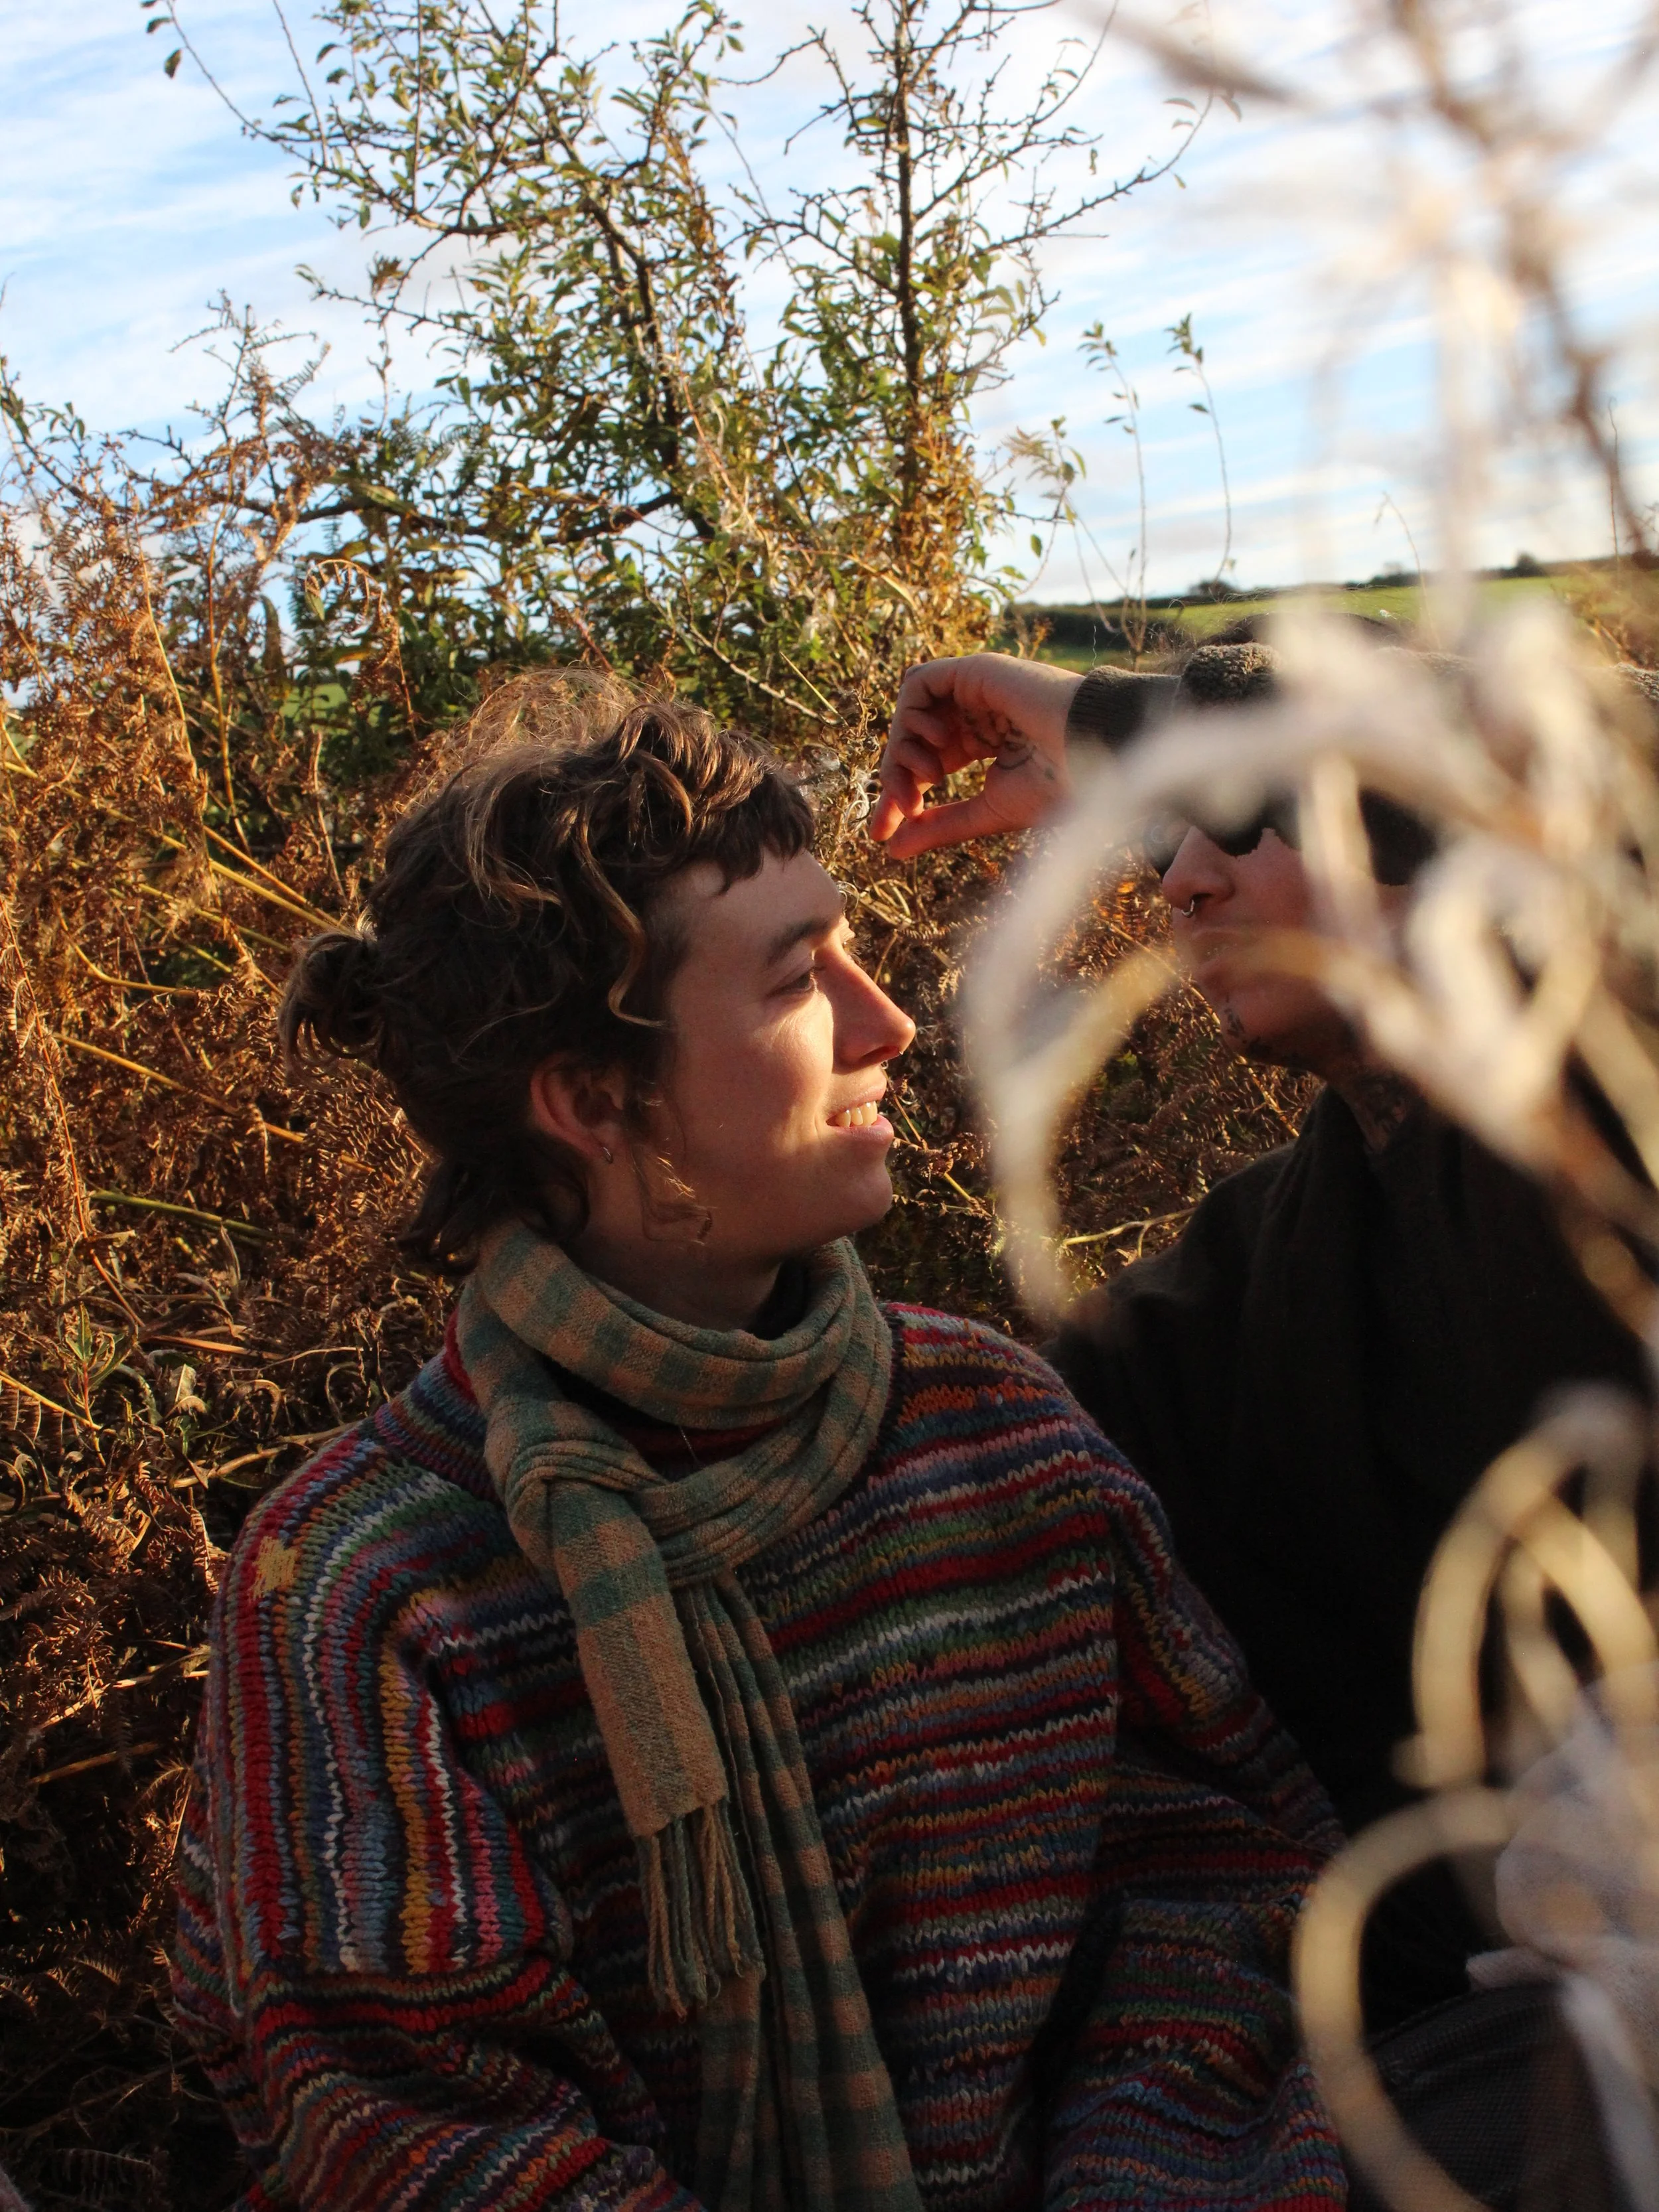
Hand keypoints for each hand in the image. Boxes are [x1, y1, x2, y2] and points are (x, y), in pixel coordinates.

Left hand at [870, 654, 1082, 857]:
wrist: (1096, 750)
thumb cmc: (1057, 783)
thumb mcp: (987, 811)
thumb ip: (939, 825)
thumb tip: (892, 850)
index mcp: (986, 743)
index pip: (928, 764)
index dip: (901, 796)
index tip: (881, 834)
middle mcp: (976, 714)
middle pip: (911, 740)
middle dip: (895, 778)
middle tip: (899, 810)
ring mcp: (974, 690)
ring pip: (910, 712)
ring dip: (904, 748)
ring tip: (931, 777)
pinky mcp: (974, 670)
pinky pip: (918, 683)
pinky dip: (913, 714)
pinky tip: (938, 743)